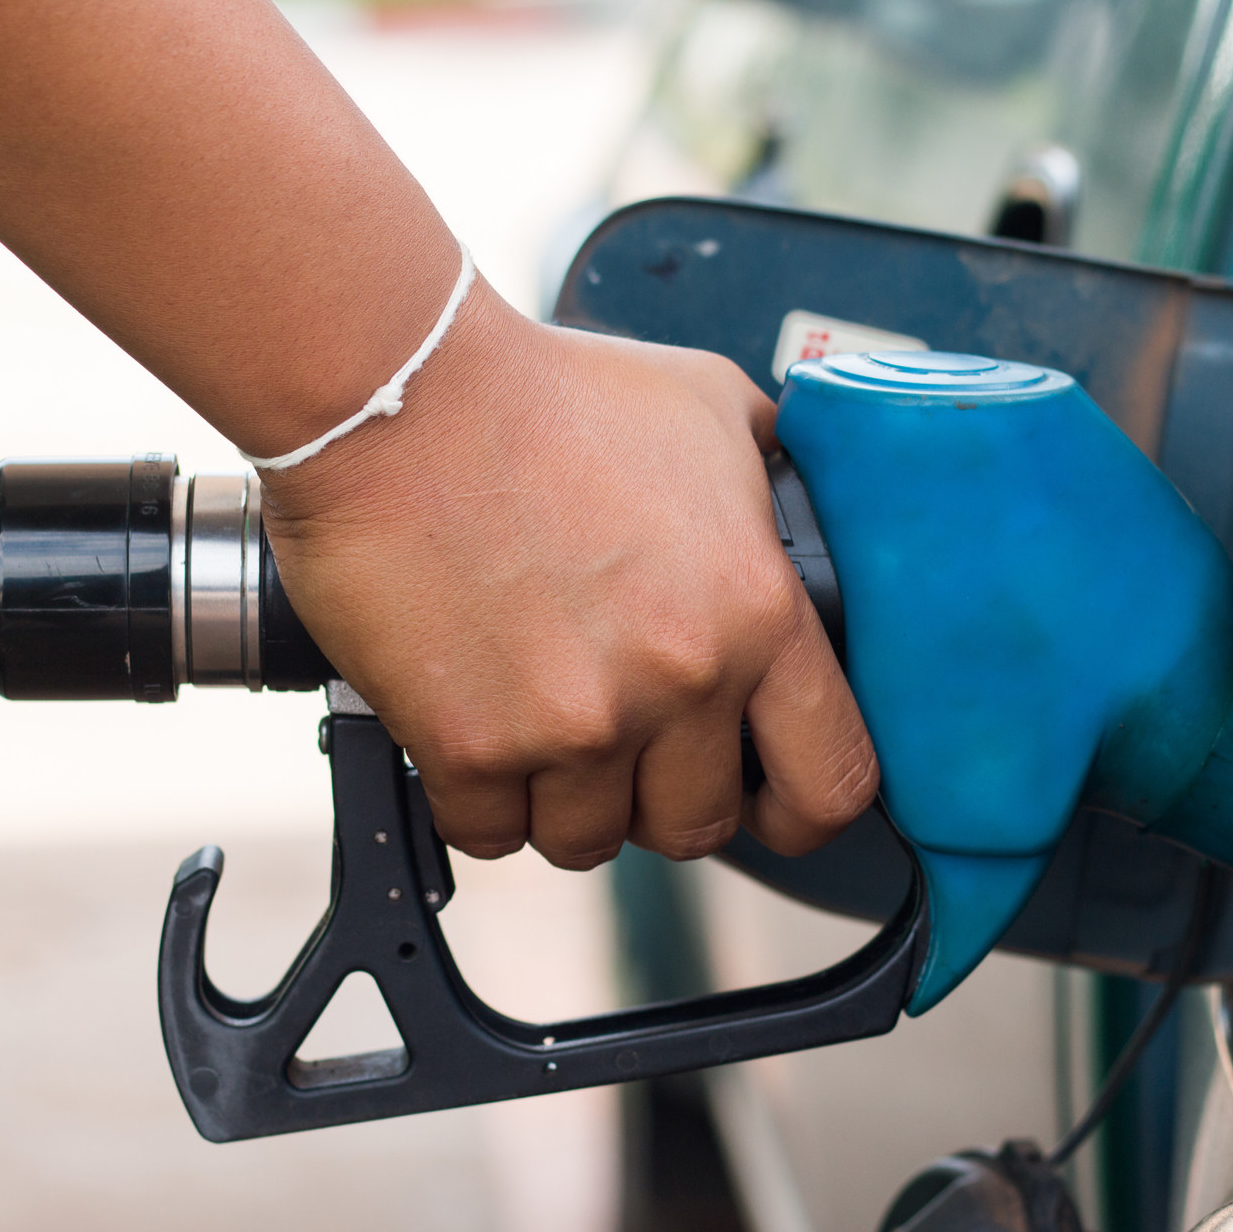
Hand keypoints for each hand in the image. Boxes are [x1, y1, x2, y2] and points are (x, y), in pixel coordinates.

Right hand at [260, 282, 878, 869]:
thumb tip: (789, 514)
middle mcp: (677, 681)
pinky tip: (475, 733)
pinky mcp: (471, 745)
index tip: (771, 802)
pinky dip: (480, 799)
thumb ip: (767, 482)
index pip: (831, 779)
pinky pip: (490, 831)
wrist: (401, 396)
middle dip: (662, 797)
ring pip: (589, 841)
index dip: (802, 807)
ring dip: (567, 800)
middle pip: (697, 826)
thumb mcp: (708, 407)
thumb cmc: (544, 391)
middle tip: (625, 743)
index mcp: (755, 610)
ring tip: (540, 727)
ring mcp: (574, 723)